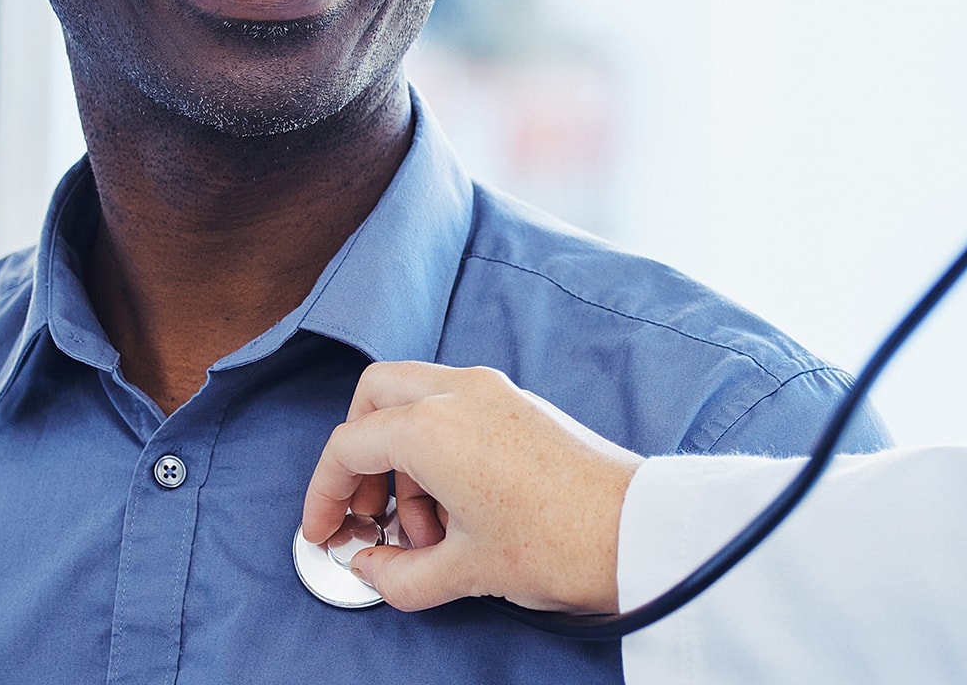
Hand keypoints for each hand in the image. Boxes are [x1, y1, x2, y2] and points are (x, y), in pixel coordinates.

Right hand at [298, 362, 641, 612]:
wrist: (642, 533)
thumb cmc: (562, 543)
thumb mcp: (465, 573)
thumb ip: (398, 575)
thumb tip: (370, 568)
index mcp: (431, 427)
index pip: (348, 446)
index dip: (324, 493)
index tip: (324, 529)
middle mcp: (457, 393)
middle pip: (374, 398)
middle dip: (359, 457)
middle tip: (368, 514)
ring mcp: (494, 392)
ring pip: (415, 400)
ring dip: (401, 458)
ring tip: (423, 530)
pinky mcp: (522, 404)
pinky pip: (455, 409)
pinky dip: (438, 448)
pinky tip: (456, 509)